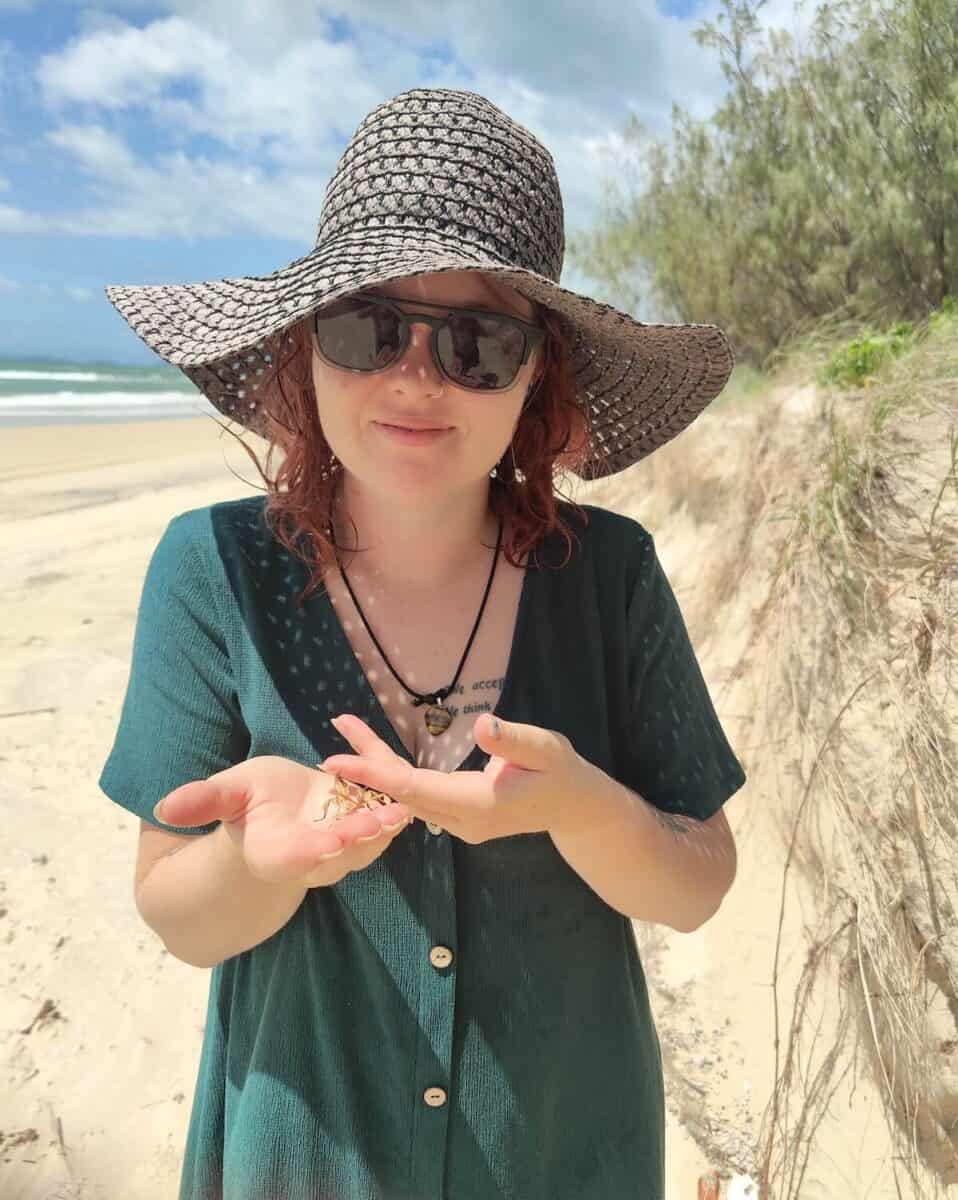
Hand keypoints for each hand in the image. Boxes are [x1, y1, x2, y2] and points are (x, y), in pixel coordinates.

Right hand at [152, 756, 412, 887]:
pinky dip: (394, 814)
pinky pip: (381, 829)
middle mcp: (311, 860)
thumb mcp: (228, 793)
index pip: (294, 858)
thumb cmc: (249, 802)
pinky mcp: (362, 836)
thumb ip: (203, 801)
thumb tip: (164, 807)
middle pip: (339, 856)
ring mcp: (341, 852)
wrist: (275, 811)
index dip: (312, 850)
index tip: (327, 842)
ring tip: (400, 809)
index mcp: (275, 854)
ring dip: (385, 830)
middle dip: (359, 840)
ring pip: (367, 846)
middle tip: (378, 821)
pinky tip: (407, 794)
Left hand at [319, 712, 595, 844]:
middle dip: (366, 765)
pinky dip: (395, 778)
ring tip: (348, 731)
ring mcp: (460, 824)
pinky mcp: (460, 818)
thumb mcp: (545, 748)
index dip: (374, 775)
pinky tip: (376, 759)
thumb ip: (514, 739)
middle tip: (335, 730)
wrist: (575, 807)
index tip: (338, 761)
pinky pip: (419, 799)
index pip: (414, 790)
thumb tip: (483, 723)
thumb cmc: (562, 772)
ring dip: (377, 770)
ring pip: (408, 797)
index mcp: (477, 805)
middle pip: (402, 794)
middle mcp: (461, 821)